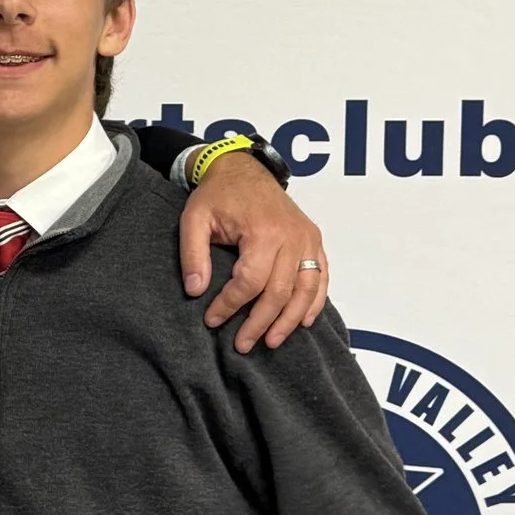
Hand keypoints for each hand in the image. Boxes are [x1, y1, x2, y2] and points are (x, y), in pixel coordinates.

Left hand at [178, 152, 328, 352]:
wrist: (244, 169)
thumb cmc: (219, 194)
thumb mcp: (194, 219)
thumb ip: (192, 254)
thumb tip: (195, 290)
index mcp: (264, 231)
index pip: (249, 282)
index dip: (230, 305)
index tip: (212, 320)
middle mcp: (292, 237)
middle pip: (279, 292)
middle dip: (260, 323)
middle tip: (242, 344)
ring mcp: (307, 239)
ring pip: (305, 290)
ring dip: (290, 320)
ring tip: (272, 341)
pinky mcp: (314, 240)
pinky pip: (321, 276)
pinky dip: (314, 302)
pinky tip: (303, 321)